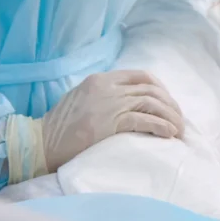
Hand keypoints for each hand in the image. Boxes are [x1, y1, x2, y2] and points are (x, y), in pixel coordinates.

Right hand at [42, 70, 184, 170]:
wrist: (40, 144)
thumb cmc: (61, 128)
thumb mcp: (83, 100)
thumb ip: (106, 95)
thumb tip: (133, 101)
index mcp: (101, 79)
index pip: (142, 76)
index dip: (161, 89)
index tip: (169, 104)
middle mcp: (107, 87)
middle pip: (152, 89)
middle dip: (171, 105)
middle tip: (179, 121)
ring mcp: (109, 103)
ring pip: (152, 103)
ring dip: (171, 117)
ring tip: (179, 131)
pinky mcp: (110, 122)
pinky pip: (145, 120)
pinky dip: (162, 127)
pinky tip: (169, 134)